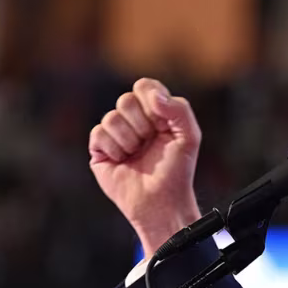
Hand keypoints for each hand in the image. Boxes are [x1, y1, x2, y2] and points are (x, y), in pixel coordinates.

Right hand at [89, 78, 202, 253]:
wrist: (161, 201)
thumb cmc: (177, 171)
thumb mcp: (189, 136)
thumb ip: (179, 108)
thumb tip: (153, 95)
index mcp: (155, 112)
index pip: (144, 86)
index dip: (151, 100)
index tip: (162, 122)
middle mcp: (133, 120)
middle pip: (125, 100)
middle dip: (142, 124)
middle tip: (149, 142)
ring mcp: (115, 134)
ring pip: (111, 118)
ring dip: (129, 140)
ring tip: (137, 155)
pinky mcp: (99, 149)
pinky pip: (99, 133)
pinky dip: (115, 149)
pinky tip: (123, 161)